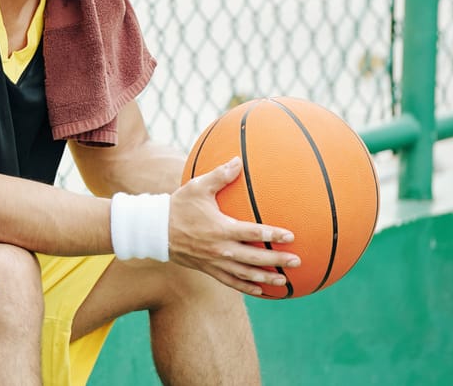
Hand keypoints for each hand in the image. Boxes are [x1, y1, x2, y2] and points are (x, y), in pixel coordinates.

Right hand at [168, 157, 299, 295]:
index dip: (273, 235)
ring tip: (283, 281)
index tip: (291, 236)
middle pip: (254, 259)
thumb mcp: (197, 187)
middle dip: (277, 260)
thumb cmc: (178, 206)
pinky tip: (260, 291)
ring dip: (266, 279)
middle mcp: (220, 249)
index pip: (253, 233)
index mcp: (220, 229)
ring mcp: (214, 262)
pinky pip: (231, 282)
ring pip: (245, 275)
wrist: (155, 230)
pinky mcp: (208, 269)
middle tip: (297, 261)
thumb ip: (220, 175)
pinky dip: (247, 287)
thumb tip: (238, 160)